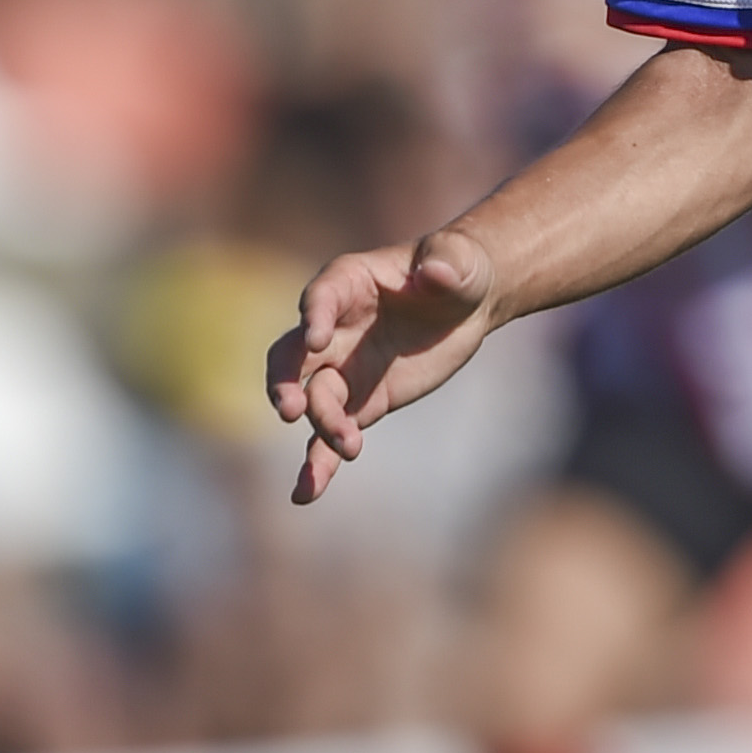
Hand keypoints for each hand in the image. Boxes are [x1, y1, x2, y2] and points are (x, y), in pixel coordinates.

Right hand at [266, 226, 497, 503]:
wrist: (466, 304)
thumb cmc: (458, 268)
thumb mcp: (459, 259)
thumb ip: (446, 262)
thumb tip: (434, 271)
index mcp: (349, 282)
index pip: (320, 297)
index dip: (313, 316)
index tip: (316, 339)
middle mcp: (333, 328)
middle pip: (292, 355)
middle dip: (284, 381)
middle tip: (292, 408)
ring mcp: (342, 369)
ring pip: (312, 401)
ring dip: (320, 424)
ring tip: (349, 446)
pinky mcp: (359, 403)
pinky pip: (328, 436)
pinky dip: (318, 464)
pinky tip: (306, 493)